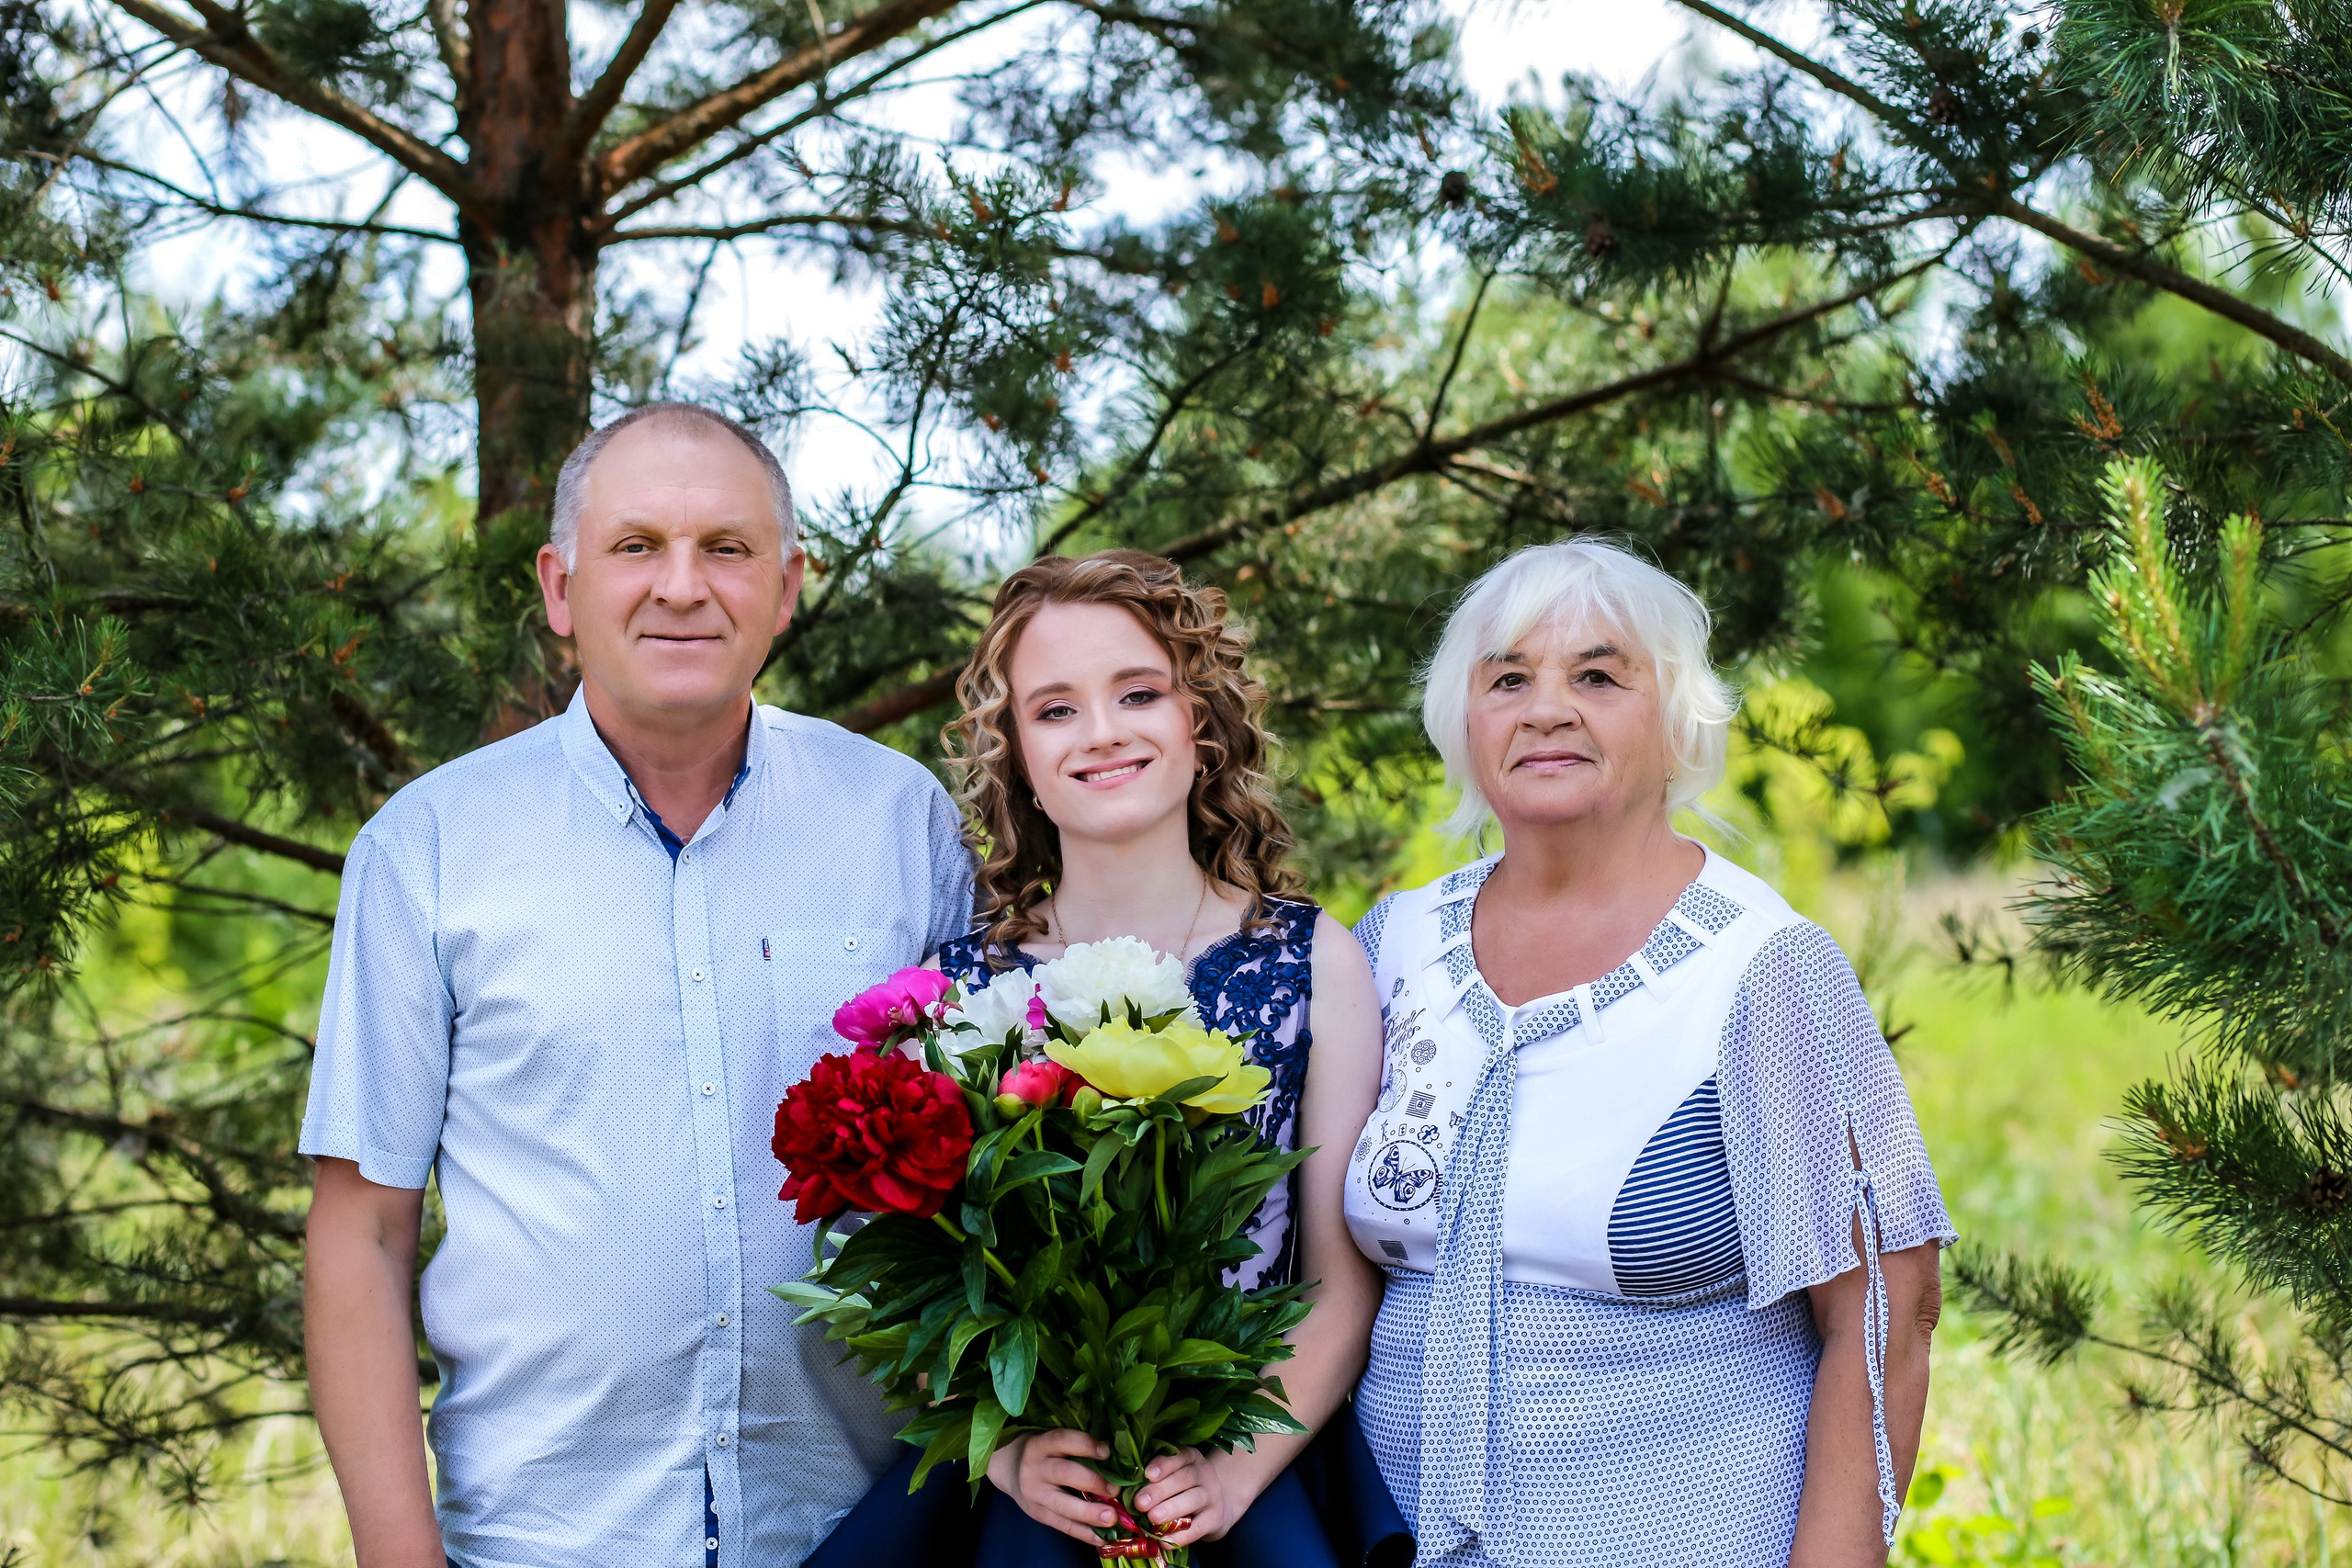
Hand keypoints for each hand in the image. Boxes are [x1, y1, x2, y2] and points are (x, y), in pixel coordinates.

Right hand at [986, 1429, 1118, 1543]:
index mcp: (1040, 1444)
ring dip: (1089, 1513)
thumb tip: (1116, 1458)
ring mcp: (1035, 1494)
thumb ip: (1076, 1447)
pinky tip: (1102, 1538)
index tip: (1106, 1451)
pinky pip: (1062, 1526)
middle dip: (1091, 1482)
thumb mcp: (1051, 1441)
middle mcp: (1035, 1468)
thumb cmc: (1042, 1451)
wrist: (1009, 1468)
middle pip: (1063, 1473)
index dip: (1085, 1445)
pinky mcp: (1038, 1514)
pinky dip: (1084, 1533)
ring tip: (1111, 1518)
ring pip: (1062, 1505)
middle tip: (1115, 1489)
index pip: (1062, 1440)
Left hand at [1133, 1446, 1248, 1544]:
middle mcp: (1204, 1473)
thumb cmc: (1186, 1486)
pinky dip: (1181, 1536)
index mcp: (1191, 1457)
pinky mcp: (1215, 1519)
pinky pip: (1198, 1528)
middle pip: (1184, 1478)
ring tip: (1153, 1518)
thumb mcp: (1176, 1473)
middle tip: (1140, 1502)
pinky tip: (1164, 1542)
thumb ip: (1156, 1477)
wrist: (1220, 1503)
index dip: (1164, 1464)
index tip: (1148, 1474)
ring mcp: (1212, 1496)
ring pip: (1193, 1500)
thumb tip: (1126, 1489)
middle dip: (1160, 1490)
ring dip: (1171, 1509)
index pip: (1179, 1456)